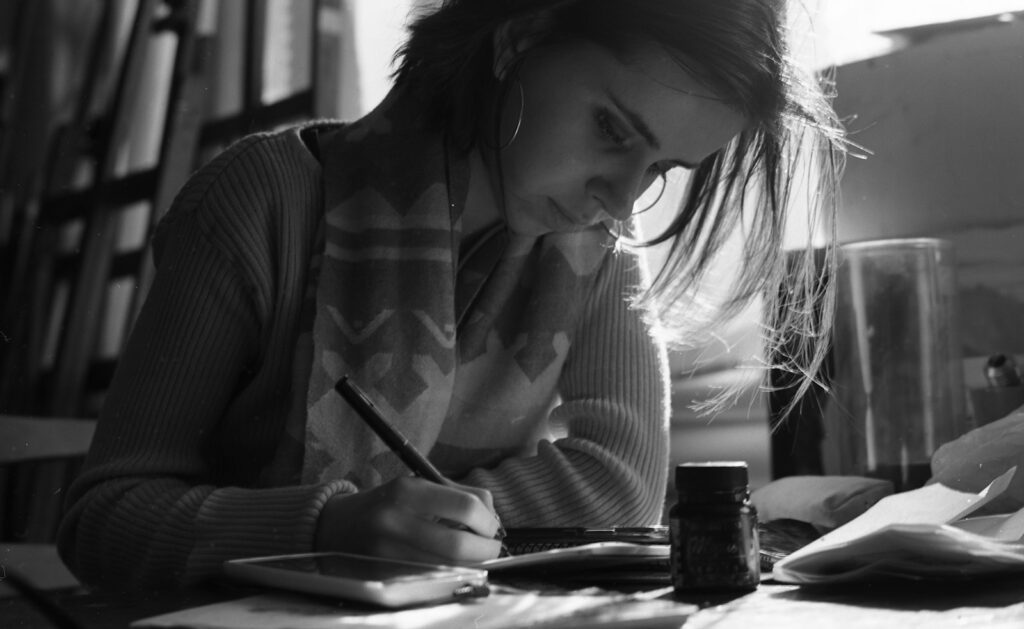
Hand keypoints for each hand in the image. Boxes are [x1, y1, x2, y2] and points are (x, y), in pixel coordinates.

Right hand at [314, 476, 502, 563]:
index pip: (465, 507)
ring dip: (470, 565)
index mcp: (406, 490)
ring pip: (447, 567)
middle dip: (486, 549)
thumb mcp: (416, 486)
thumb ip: (457, 496)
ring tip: (473, 556)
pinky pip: (429, 579)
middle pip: (459, 544)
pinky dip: (448, 574)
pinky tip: (449, 566)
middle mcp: (395, 521)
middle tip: (492, 548)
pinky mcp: (383, 577)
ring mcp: (387, 553)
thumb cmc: (386, 504)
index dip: (488, 521)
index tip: (492, 526)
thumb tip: (493, 517)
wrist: (333, 527)